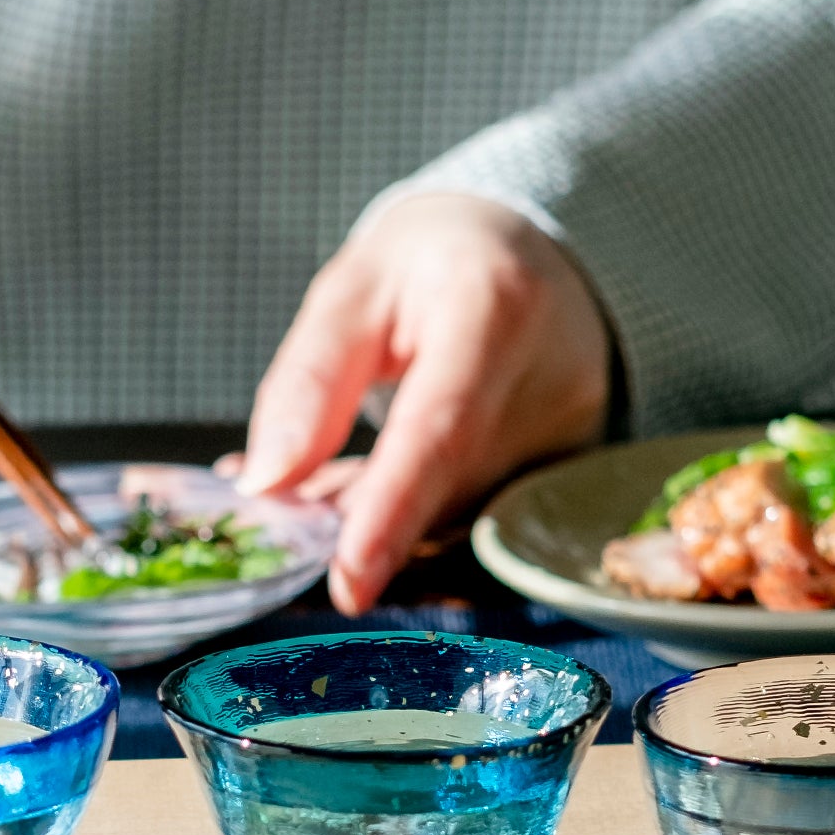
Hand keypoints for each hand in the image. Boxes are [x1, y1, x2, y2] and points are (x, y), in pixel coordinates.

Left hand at [237, 194, 611, 612]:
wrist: (526, 251)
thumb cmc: (431, 262)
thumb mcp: (352, 290)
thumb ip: (308, 384)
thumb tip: (266, 485)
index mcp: (494, 307)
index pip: (440, 430)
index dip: (392, 511)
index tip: (349, 583)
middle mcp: (550, 379)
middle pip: (443, 487)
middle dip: (356, 519)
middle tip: (284, 519)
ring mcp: (568, 433)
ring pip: (452, 512)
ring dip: (377, 515)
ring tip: (319, 482)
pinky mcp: (565, 467)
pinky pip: (470, 510)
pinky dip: (410, 512)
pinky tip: (366, 492)